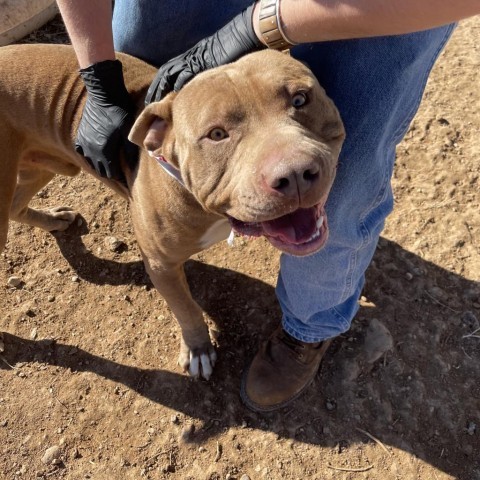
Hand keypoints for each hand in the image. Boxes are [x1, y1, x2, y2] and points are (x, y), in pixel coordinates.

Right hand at [76, 59, 137, 180]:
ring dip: (102, 166)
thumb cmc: (120, 112)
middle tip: (123, 177)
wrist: (103, 93)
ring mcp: (84, 143)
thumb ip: (130, 151)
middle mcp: (92, 150)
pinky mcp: (80, 136)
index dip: (122, 179)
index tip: (129, 183)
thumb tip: (135, 167)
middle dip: (112, 174)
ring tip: (112, 167)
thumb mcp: (128, 132)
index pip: (113, 174)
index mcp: (105, 152)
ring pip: (92, 164)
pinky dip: (92, 158)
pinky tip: (99, 157)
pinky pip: (84, 154)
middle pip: (103, 171)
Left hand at [145, 4, 262, 102]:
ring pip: (171, 72)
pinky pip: (186, 73)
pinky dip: (178, 83)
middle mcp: (190, 57)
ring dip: (161, 86)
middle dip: (157, 86)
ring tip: (154, 100)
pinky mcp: (201, 60)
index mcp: (193, 57)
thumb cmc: (234, 48)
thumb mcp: (219, 63)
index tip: (156, 96)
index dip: (162, 82)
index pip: (172, 70)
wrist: (241, 35)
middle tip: (149, 100)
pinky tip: (172, 94)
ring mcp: (194, 58)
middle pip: (167, 71)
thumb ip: (210, 74)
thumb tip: (209, 90)